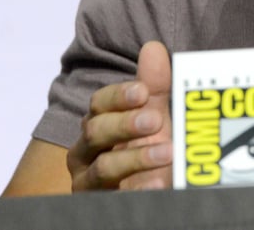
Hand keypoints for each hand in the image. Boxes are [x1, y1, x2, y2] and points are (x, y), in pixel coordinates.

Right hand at [67, 41, 173, 190]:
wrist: (148, 189)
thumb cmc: (147, 148)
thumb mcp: (154, 116)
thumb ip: (154, 86)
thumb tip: (153, 47)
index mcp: (98, 124)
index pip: (98, 104)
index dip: (118, 96)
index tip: (143, 91)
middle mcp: (86, 153)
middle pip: (95, 132)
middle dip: (125, 125)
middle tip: (155, 120)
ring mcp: (90, 182)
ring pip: (103, 168)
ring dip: (135, 158)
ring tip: (166, 153)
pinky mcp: (99, 204)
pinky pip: (115, 198)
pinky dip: (136, 189)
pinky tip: (157, 183)